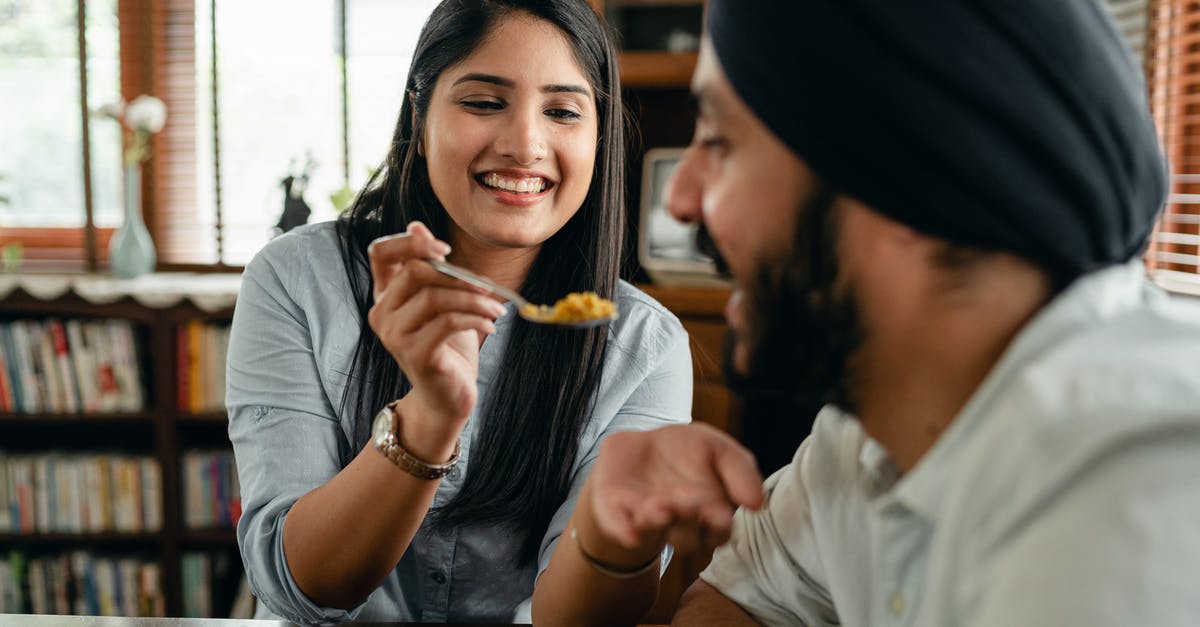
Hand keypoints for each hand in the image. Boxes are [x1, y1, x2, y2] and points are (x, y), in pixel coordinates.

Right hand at [367, 222, 505, 430]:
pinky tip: (491, 324)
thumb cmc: (447, 346)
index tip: (445, 249)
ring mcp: (395, 336)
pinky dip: (476, 318)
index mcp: (386, 295)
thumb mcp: (443, 301)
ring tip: (496, 309)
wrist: (447, 397)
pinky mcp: (415, 355)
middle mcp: (383, 313)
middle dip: (459, 275)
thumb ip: (431, 268)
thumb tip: (417, 226)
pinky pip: (448, 322)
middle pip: (415, 271)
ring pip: (435, 297)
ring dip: (475, 299)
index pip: (380, 252)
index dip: (409, 242)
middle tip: (488, 288)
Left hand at [587, 424, 764, 558]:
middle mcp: (679, 525)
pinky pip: (619, 527)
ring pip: (654, 530)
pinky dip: (624, 529)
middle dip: (688, 517)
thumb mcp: (718, 448)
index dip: (718, 523)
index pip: (718, 529)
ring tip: (660, 506)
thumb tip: (758, 502)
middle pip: (688, 535)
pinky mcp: (616, 515)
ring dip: (657, 521)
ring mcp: (645, 521)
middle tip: (689, 500)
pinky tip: (629, 530)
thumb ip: (740, 469)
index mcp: (709, 514)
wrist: (638, 448)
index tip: (720, 511)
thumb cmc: (687, 452)